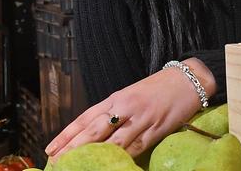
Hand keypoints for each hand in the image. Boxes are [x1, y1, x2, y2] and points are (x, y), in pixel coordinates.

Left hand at [45, 58, 214, 158]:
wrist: (189, 78)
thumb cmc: (160, 87)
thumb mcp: (133, 94)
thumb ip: (115, 111)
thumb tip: (94, 133)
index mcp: (117, 97)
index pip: (86, 117)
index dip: (67, 134)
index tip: (50, 150)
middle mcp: (125, 107)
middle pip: (94, 130)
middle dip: (73, 148)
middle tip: (56, 163)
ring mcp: (141, 118)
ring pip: (112, 142)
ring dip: (94, 157)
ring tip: (78, 168)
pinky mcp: (156, 128)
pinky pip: (135, 146)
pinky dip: (122, 158)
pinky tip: (110, 165)